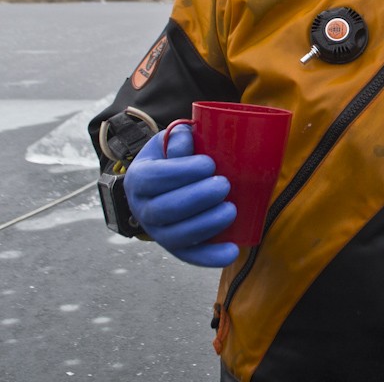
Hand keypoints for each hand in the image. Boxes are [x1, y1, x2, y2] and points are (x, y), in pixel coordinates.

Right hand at [123, 125, 239, 266]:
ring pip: (177, 236)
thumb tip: (187, 141)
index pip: (154, 177)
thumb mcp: (169, 141)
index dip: (182, 172)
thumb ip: (178, 138)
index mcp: (139, 178)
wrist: (165, 180)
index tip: (209, 164)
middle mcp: (143, 209)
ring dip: (206, 225)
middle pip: (166, 209)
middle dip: (198, 198)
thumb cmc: (173, 156)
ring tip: (231, 210)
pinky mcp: (175, 247)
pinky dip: (211, 257)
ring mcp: (158, 231)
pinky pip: (190, 256)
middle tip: (224, 185)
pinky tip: (232, 251)